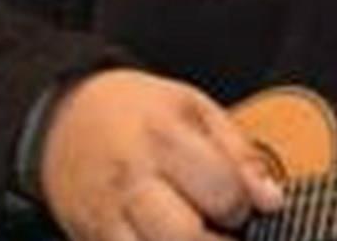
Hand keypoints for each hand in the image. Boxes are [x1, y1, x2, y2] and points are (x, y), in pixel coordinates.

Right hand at [39, 70, 282, 240]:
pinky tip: (169, 240)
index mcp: (163, 138)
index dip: (245, 204)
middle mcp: (131, 181)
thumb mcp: (196, 110)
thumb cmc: (138, 112)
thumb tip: (271, 199)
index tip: (246, 203)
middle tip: (227, 232)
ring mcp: (106, 218)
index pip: (221, 190)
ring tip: (203, 236)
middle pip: (186, 237)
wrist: (64, 118)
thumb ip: (239, 153)